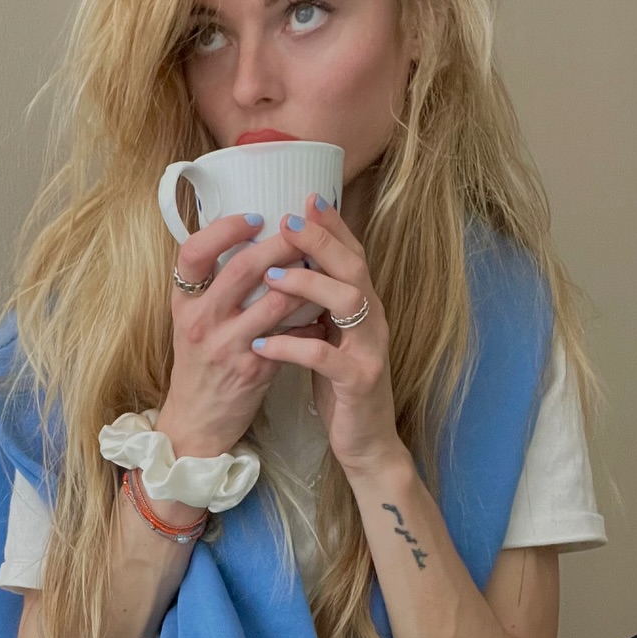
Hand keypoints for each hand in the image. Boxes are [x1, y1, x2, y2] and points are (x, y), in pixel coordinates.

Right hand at [156, 211, 315, 455]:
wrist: (197, 419)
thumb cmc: (200, 362)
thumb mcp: (192, 320)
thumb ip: (212, 285)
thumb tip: (249, 239)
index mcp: (184, 303)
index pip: (193, 253)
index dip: (224, 229)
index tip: (255, 217)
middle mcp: (201, 322)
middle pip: (243, 269)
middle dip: (282, 244)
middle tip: (305, 230)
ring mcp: (227, 347)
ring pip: (276, 300)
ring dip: (306, 280)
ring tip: (323, 264)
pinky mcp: (253, 370)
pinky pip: (291, 335)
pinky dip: (310, 320)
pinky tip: (322, 312)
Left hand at [249, 198, 405, 479]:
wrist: (366, 440)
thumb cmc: (340, 383)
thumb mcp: (330, 335)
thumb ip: (318, 303)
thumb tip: (287, 265)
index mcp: (363, 306)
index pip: (351, 254)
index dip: (332, 225)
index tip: (306, 197)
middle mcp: (373, 319)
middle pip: (354, 267)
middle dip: (321, 241)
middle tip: (286, 223)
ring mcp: (369, 349)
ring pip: (349, 302)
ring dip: (308, 285)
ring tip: (270, 279)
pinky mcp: (358, 381)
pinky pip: (326, 358)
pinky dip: (294, 346)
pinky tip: (263, 344)